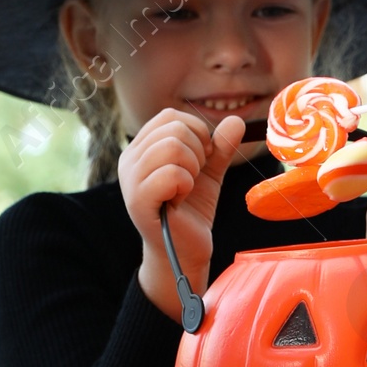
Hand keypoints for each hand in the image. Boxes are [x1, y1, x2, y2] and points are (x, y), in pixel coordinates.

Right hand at [120, 106, 246, 317]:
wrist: (185, 249)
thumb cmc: (191, 210)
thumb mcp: (209, 172)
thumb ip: (220, 146)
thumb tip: (237, 120)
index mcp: (141, 148)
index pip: (170, 116)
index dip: (196, 133)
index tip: (200, 161)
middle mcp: (129, 160)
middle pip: (174, 128)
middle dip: (197, 152)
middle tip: (193, 178)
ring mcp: (130, 180)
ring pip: (173, 147)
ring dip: (192, 169)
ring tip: (185, 189)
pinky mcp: (138, 200)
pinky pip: (171, 173)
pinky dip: (185, 185)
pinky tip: (179, 200)